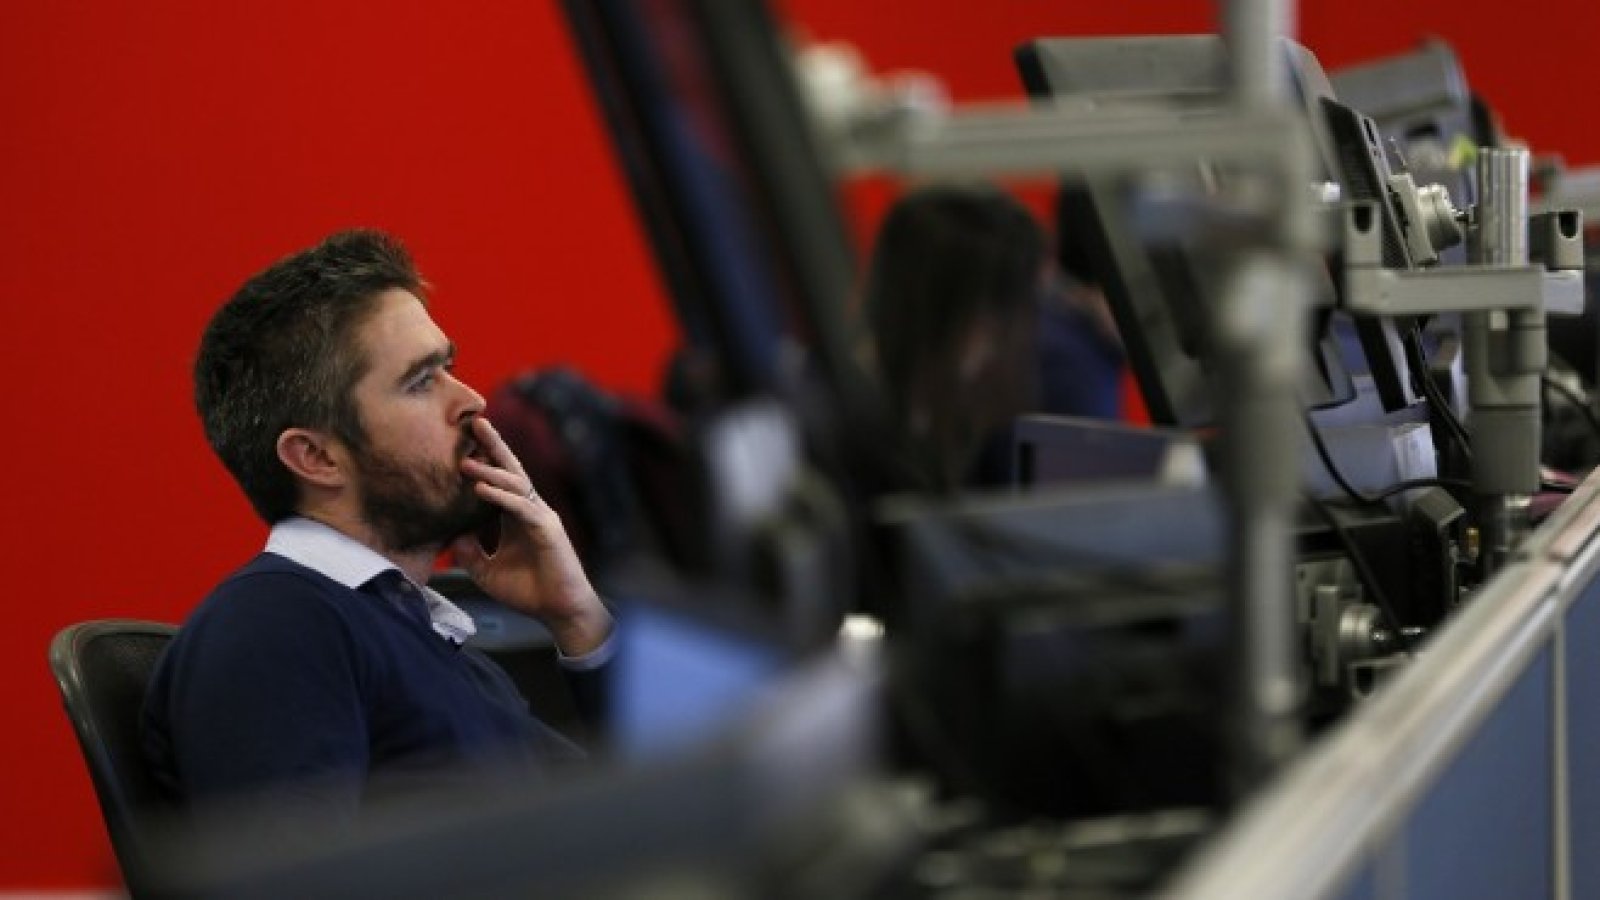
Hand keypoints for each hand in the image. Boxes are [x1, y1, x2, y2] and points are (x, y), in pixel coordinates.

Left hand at [451, 416, 612, 655]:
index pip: (499, 481)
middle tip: (475, 422)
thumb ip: (469, 553)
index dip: (485, 460)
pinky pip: (522, 507)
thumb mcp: (485, 571)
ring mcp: (540, 517)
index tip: (464, 440)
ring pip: (515, 484)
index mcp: (516, 516)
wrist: (559, 611)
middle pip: (511, 470)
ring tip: (467, 459)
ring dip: (490, 470)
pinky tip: (481, 489)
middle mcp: (529, 510)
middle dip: (494, 445)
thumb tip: (449, 536)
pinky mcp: (547, 530)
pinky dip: (501, 497)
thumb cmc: (528, 591)